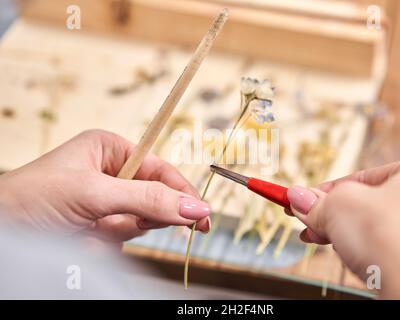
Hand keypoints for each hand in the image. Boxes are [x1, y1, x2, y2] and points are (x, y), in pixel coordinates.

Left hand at [0, 130, 210, 243]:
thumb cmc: (31, 198)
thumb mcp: (95, 193)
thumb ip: (148, 200)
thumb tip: (196, 207)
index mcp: (111, 150)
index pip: (161, 170)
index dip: (182, 193)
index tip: (202, 218)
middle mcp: (110, 173)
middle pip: (152, 200)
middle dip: (136, 218)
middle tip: (118, 224)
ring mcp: (103, 202)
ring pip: (135, 225)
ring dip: (112, 234)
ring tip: (86, 230)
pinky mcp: (96, 226)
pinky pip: (117, 240)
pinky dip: (100, 246)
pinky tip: (79, 239)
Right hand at [287, 155, 399, 298]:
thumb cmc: (393, 241)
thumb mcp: (340, 207)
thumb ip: (317, 201)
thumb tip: (297, 198)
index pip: (361, 177)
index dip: (324, 190)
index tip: (302, 200)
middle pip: (370, 203)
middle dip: (332, 216)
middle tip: (308, 224)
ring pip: (379, 227)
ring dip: (346, 234)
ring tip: (323, 241)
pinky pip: (393, 247)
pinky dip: (368, 251)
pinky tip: (351, 256)